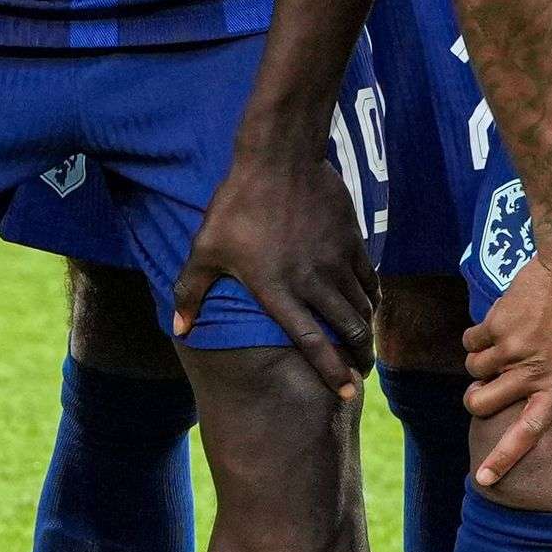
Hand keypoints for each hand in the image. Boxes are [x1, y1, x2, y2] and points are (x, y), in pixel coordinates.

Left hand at [170, 121, 371, 392]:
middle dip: (359, 356)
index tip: (346, 392)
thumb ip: (191, 291)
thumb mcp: (206, 248)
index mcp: (277, 290)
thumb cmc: (236, 204)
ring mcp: (335, 260)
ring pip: (362, 306)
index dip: (332, 371)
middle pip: (348, 330)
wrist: (278, 158)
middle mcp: (312, 281)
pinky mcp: (351, 240)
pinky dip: (371, 296)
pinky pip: (369, 277)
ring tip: (362, 342)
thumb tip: (179, 328)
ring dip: (365, 329)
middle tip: (361, 371)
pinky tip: (368, 303)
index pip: (311, 342)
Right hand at [461, 229, 551, 486]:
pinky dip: (477, 340)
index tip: (483, 480)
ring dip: (481, 368)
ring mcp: (510, 347)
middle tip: (487, 392)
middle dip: (478, 403)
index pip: (526, 432)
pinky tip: (494, 330)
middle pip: (481, 404)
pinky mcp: (497, 322)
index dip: (502, 460)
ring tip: (499, 355)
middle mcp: (530, 373)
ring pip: (474, 372)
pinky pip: (472, 340)